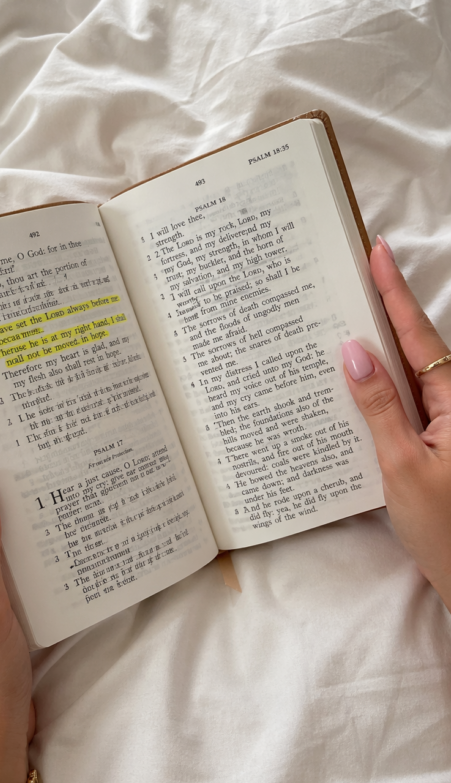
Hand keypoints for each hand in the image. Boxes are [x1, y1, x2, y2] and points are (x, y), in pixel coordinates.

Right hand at [342, 236, 450, 607]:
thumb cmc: (446, 530)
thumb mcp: (403, 467)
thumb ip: (379, 407)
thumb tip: (353, 352)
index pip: (418, 335)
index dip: (394, 293)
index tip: (376, 251)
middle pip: (414, 345)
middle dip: (382, 308)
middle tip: (350, 273)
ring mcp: (446, 423)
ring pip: (409, 372)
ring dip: (378, 345)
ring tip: (342, 315)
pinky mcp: (435, 443)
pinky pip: (406, 401)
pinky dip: (380, 385)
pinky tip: (354, 379)